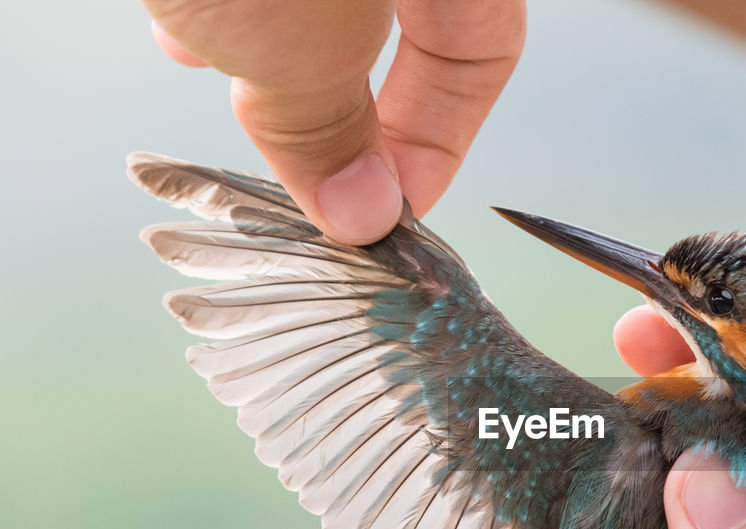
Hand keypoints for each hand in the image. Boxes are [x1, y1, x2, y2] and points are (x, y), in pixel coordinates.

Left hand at [143, 0, 524, 243]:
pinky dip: (234, 4)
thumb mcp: (293, 35)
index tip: (388, 211)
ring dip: (271, 49)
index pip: (483, 53)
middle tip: (302, 163)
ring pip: (325, 3)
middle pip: (405, 29)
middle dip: (343, 101)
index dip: (441, 139)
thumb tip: (360, 213)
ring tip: (217, 72)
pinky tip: (182, 22)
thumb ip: (326, 123)